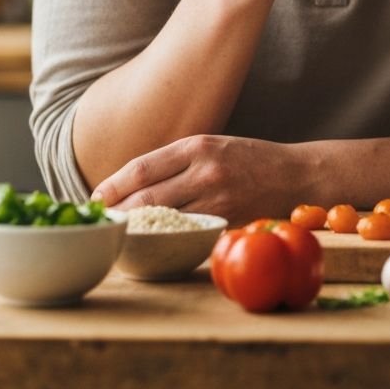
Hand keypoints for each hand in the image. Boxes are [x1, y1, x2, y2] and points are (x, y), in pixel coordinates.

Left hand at [90, 134, 309, 223]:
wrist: (294, 175)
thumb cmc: (249, 159)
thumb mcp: (213, 146)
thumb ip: (177, 161)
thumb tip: (132, 182)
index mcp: (197, 146)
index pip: (142, 168)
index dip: (113, 185)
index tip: (95, 196)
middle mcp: (205, 171)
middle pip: (146, 197)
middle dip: (117, 211)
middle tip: (99, 220)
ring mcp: (217, 200)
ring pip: (163, 219)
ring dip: (136, 229)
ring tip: (117, 234)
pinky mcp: (227, 223)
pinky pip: (188, 233)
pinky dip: (166, 239)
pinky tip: (153, 243)